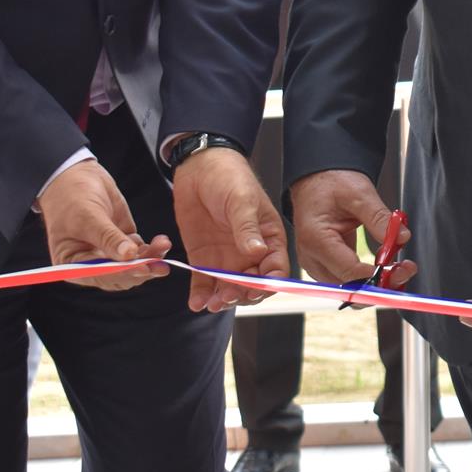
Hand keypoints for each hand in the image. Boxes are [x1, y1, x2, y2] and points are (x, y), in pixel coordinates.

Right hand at [37, 159, 170, 290]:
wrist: (77, 176)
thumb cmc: (72, 197)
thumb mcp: (88, 216)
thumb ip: (108, 237)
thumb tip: (128, 256)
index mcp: (73, 265)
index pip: (100, 276)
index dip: (123, 274)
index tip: (143, 268)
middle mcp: (91, 265)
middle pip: (120, 275)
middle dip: (141, 269)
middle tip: (161, 264)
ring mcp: (109, 254)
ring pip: (133, 265)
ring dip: (150, 259)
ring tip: (163, 244)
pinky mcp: (123, 242)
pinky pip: (140, 253)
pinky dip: (152, 250)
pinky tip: (161, 242)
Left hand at [172, 147, 290, 311]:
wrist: (199, 168)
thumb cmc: (230, 177)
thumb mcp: (242, 199)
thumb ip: (247, 227)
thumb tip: (257, 252)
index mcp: (268, 239)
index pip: (275, 269)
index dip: (267, 283)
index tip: (254, 289)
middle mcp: (249, 253)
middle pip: (251, 285)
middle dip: (241, 295)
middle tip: (227, 296)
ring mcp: (226, 258)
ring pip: (228, 289)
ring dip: (221, 300)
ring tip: (211, 303)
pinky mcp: (204, 259)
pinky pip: (204, 283)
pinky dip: (200, 296)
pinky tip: (196, 303)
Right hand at [289, 169, 417, 287]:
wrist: (317, 179)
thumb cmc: (330, 183)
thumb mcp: (359, 193)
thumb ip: (380, 218)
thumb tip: (402, 237)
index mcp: (316, 239)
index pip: (349, 271)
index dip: (377, 275)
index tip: (399, 269)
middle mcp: (312, 257)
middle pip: (349, 286)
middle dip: (380, 284)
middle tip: (406, 270)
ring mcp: (316, 263)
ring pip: (349, 288)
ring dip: (376, 283)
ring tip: (401, 269)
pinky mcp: (325, 264)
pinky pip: (348, 279)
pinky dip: (368, 277)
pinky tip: (387, 268)